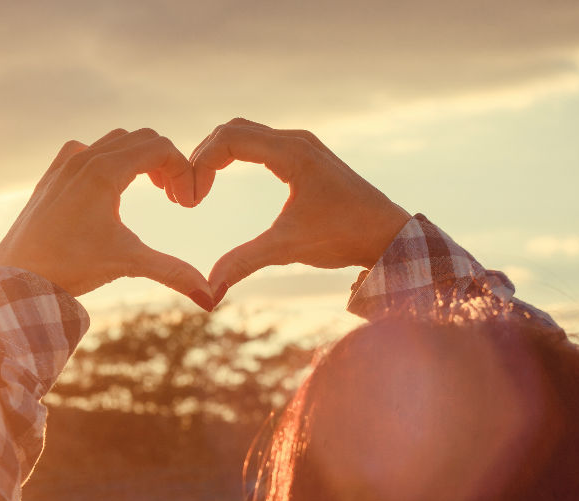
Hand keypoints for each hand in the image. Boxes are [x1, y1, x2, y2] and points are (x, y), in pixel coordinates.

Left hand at [0, 128, 215, 306]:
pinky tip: (110, 189)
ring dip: (138, 158)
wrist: (18, 277)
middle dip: (165, 162)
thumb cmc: (69, 267)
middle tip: (173, 197)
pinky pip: (87, 149)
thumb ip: (172, 273)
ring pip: (114, 141)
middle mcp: (84, 158)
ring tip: (149, 189)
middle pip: (141, 138)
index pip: (160, 148)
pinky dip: (108, 159)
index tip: (186, 203)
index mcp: (105, 171)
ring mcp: (65, 164)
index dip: (182, 170)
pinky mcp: (52, 175)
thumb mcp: (127, 263)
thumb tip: (211, 299)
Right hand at [189, 118, 411, 303]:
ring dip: (218, 154)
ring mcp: (302, 145)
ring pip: (245, 133)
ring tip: (201, 187)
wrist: (388, 235)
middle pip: (232, 130)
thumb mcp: (288, 248)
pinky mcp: (305, 155)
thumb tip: (208, 292)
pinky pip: (260, 142)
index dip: (201, 164)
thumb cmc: (344, 236)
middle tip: (189, 193)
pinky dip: (235, 155)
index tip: (192, 199)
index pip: (229, 139)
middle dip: (204, 157)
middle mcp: (296, 140)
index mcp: (292, 153)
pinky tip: (223, 179)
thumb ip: (244, 262)